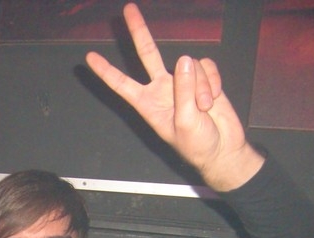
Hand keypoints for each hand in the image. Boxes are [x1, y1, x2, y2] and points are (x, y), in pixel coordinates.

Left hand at [85, 3, 263, 190]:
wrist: (222, 148)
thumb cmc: (198, 144)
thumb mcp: (186, 122)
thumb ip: (184, 91)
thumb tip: (185, 60)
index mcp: (148, 104)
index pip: (122, 84)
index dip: (106, 71)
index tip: (90, 58)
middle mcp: (162, 89)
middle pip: (147, 54)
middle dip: (139, 31)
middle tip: (127, 9)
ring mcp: (183, 82)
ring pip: (190, 65)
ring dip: (201, 86)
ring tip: (204, 108)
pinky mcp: (203, 77)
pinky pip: (207, 66)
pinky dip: (213, 81)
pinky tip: (215, 98)